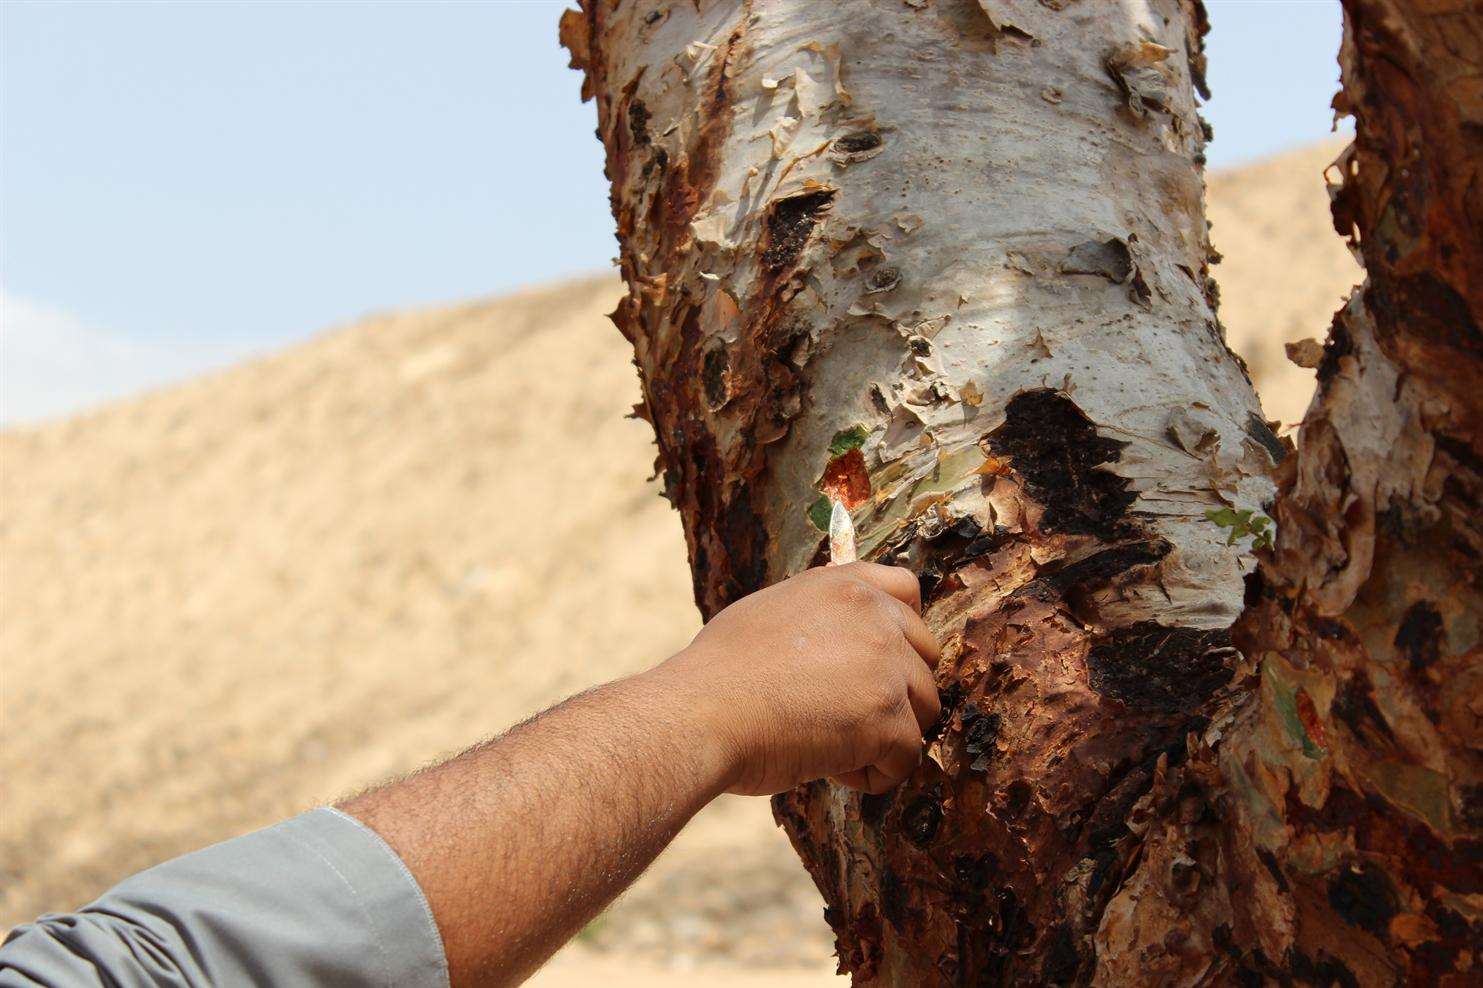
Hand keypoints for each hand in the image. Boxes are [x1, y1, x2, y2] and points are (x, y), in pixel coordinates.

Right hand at [649, 562, 941, 795]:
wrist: (702, 714)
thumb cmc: (719, 673)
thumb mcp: (769, 611)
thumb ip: (817, 611)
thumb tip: (834, 614)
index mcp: (844, 585)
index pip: (907, 590)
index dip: (903, 630)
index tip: (884, 661)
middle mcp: (874, 616)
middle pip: (924, 657)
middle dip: (895, 692)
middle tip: (844, 718)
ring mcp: (887, 666)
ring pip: (922, 710)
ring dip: (885, 735)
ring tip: (830, 747)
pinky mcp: (888, 718)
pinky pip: (906, 757)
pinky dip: (874, 774)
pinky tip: (829, 769)